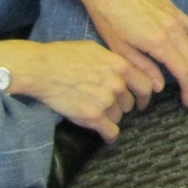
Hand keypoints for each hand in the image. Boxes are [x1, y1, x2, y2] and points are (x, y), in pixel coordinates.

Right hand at [3, 39, 143, 142]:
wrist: (42, 69)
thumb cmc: (64, 55)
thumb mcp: (96, 50)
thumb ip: (113, 61)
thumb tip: (122, 68)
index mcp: (121, 66)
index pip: (145, 85)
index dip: (144, 95)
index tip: (142, 100)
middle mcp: (118, 84)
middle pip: (130, 102)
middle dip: (123, 105)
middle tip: (114, 106)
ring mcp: (106, 101)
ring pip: (119, 116)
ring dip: (112, 117)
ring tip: (99, 113)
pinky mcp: (92, 117)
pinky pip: (110, 131)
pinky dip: (110, 136)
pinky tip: (108, 137)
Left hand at [71, 0, 187, 107]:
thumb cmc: (107, 17)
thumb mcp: (120, 49)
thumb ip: (144, 69)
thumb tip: (160, 85)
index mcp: (160, 41)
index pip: (186, 71)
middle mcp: (174, 27)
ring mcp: (175, 15)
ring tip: (182, 74)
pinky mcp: (172, 6)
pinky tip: (178, 47)